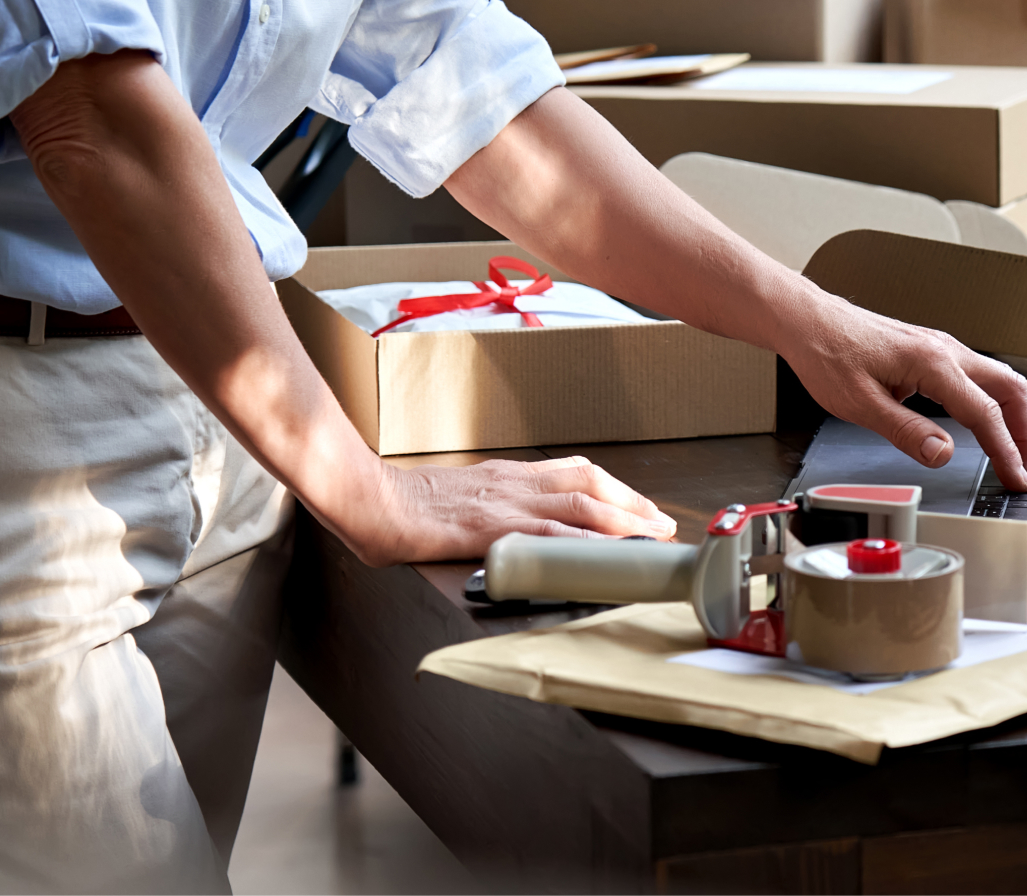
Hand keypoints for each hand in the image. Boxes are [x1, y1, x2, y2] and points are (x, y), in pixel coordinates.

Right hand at [352, 455, 678, 564]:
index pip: (573, 473)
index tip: (639, 507)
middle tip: (662, 523)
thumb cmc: (400, 505)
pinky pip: (548, 533)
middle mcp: (513, 482)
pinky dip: (584, 543)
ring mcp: (504, 502)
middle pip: (589, 483)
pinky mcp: (491, 526)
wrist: (364, 498)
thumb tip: (511, 532)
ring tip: (651, 538)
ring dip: (623, 521)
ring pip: (581, 504)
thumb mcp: (457, 500)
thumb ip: (487, 509)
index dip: (613, 489)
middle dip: (631, 503)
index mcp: (505, 475)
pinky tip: (605, 554)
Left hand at [779, 296, 1026, 492]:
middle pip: (1010, 389)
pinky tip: (997, 416)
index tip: (1016, 478)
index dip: (1006, 451)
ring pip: (1000, 378)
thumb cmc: (827, 354)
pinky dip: (1000, 400)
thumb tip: (942, 454)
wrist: (809, 321)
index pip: (985, 414)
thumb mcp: (860, 405)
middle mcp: (945, 350)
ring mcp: (941, 347)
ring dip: (1020, 413)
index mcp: (932, 363)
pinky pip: (981, 375)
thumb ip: (905, 431)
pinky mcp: (932, 351)